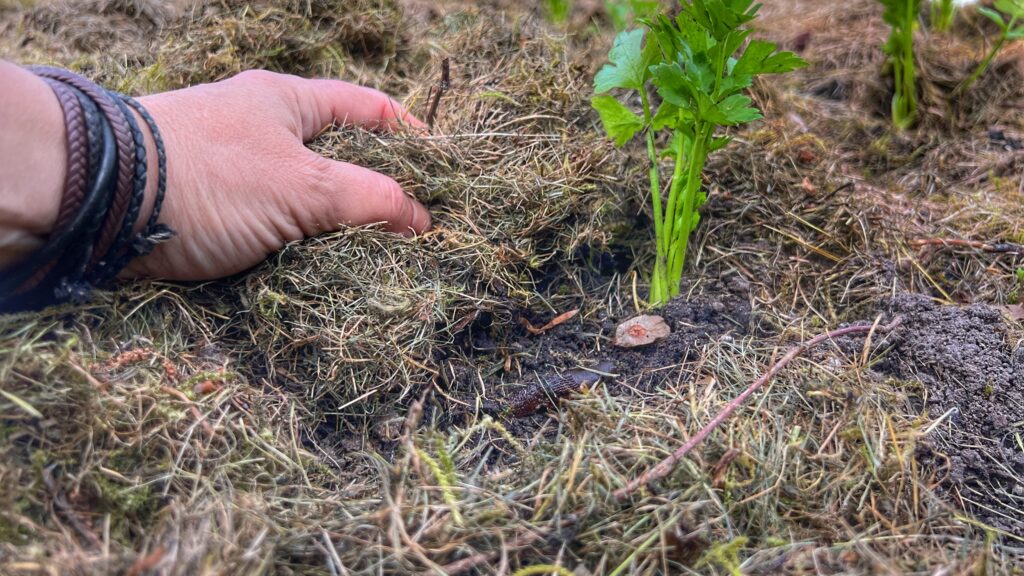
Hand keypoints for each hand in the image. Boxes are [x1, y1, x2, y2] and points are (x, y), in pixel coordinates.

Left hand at [125, 70, 430, 279]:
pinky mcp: (210, 210)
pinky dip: (299, 248)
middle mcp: (262, 129)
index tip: (442, 170)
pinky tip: (320, 274)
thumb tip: (422, 220)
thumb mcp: (304, 186)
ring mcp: (234, 170)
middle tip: (413, 229)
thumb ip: (370, 200)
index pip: (368, 108)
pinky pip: (271, 228)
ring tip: (376, 262)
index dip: (411, 135)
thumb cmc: (208, 176)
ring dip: (337, 228)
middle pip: (339, 156)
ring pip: (305, 198)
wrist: (100, 202)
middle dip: (377, 191)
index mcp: (289, 102)